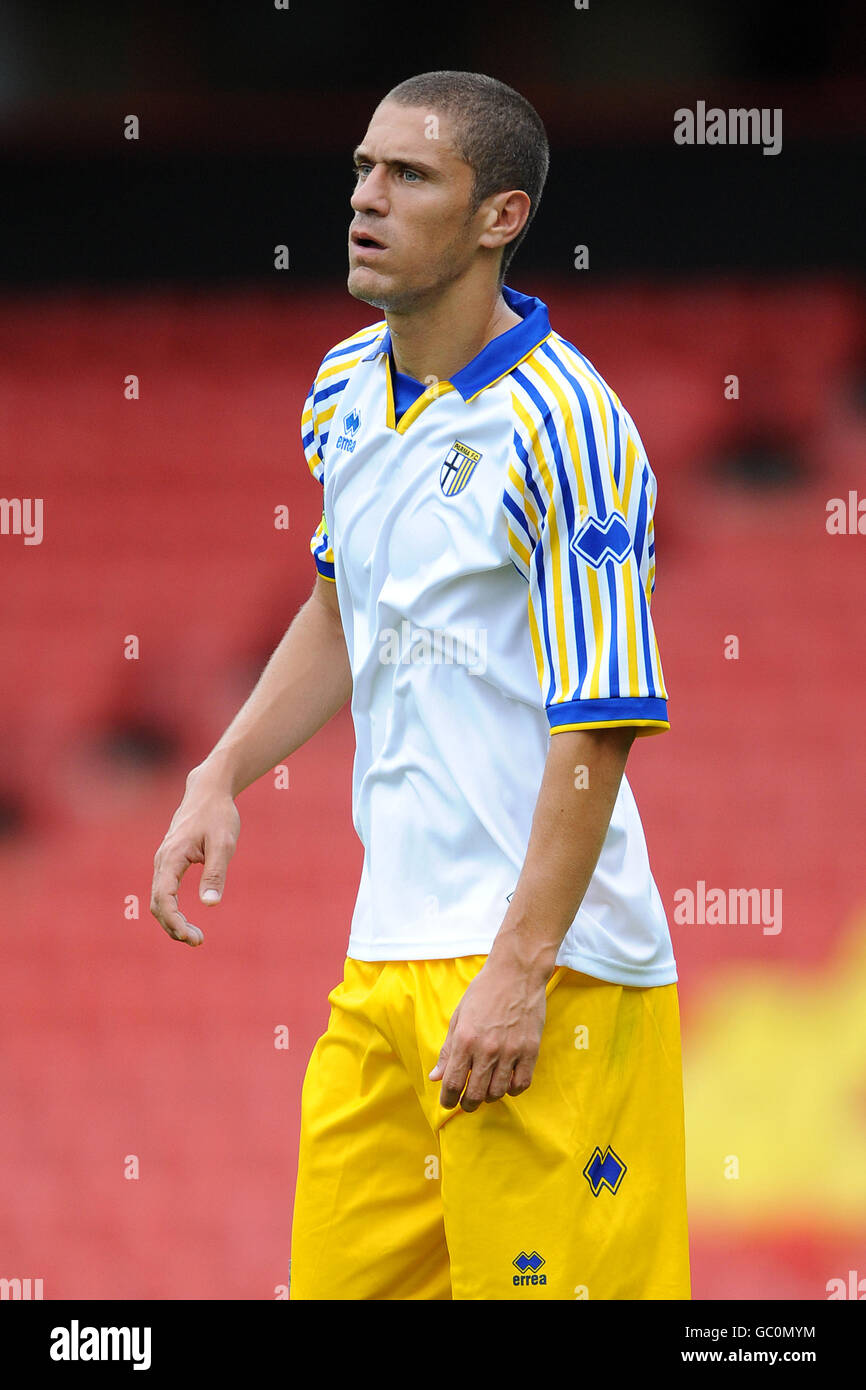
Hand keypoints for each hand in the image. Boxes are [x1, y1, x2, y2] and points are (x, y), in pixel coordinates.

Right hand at [150, 765, 239, 945]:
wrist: (209, 791)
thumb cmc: (218, 815)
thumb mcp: (224, 844)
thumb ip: (216, 873)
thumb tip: (211, 904)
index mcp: (172, 857)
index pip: (164, 898)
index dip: (174, 921)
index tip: (191, 937)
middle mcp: (162, 861)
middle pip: (157, 904)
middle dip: (173, 927)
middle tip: (198, 941)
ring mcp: (163, 862)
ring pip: (159, 900)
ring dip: (172, 921)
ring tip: (195, 937)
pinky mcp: (170, 863)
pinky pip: (164, 892)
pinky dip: (172, 910)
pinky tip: (186, 921)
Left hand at [428, 951, 549, 1111]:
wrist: (516, 972)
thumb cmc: (484, 992)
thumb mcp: (459, 1017)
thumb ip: (447, 1050)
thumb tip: (435, 1077)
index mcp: (465, 1040)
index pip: (452, 1082)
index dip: (447, 1099)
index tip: (447, 1103)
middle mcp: (487, 1049)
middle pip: (475, 1094)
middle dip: (467, 1104)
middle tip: (466, 1103)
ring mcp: (511, 1051)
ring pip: (498, 1092)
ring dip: (489, 1097)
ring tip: (486, 1090)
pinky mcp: (530, 1050)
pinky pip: (521, 1084)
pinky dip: (512, 1089)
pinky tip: (507, 1082)